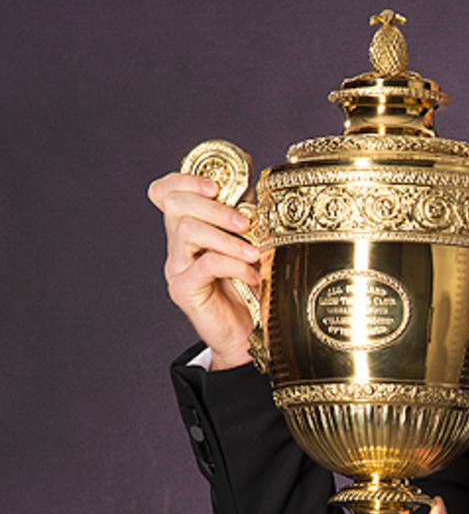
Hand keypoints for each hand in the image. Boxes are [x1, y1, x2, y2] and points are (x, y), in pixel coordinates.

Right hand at [147, 171, 259, 368]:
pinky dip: (233, 264)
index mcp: (192, 227)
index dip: (184, 180)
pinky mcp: (184, 290)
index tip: (216, 186)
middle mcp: (178, 245)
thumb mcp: (251, 243)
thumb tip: (257, 182)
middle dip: (214, 206)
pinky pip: (205, 264)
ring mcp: (177, 267)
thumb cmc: (251, 286)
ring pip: (188, 230)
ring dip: (227, 237)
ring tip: (254, 252)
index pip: (167, 192)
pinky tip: (252, 275)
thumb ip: (246, 216)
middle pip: (176, 204)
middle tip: (245, 222)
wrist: (248, 333)